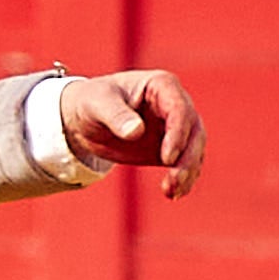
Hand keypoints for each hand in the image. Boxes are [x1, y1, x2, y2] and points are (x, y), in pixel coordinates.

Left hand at [60, 69, 205, 199]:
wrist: (84, 118)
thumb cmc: (91, 102)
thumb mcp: (96, 104)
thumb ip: (116, 116)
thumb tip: (136, 131)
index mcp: (162, 85)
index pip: (179, 110)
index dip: (177, 134)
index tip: (167, 158)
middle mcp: (176, 105)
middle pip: (194, 132)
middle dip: (188, 158)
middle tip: (174, 181)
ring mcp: (176, 128)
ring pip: (193, 150)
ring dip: (187, 172)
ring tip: (172, 192)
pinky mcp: (171, 148)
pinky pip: (184, 164)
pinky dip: (183, 179)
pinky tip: (174, 194)